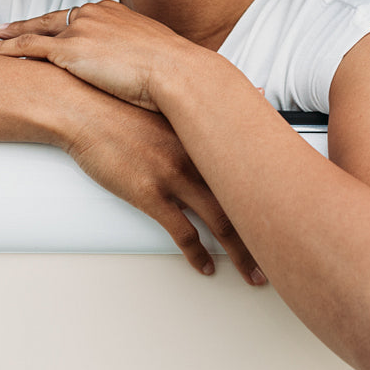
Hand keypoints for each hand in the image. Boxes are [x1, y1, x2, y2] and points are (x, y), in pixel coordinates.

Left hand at [0, 0, 217, 111]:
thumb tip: (147, 74)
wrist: (177, 73)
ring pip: (32, 34)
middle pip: (50, 20)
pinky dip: (2, 52)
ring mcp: (79, 30)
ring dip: (5, 40)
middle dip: (24, 26)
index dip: (56, 26)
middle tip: (1, 29)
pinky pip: (26, 50)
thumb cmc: (176, 73)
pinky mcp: (68, 51)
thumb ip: (143, 58)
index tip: (43, 28)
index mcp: (114, 12)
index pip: (77, 18)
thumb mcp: (159, 56)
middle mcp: (93, 14)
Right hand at [63, 87, 265, 285]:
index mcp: (202, 134)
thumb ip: (198, 109)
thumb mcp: (165, 103)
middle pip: (243, 200)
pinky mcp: (149, 194)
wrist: (81, 106)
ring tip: (253, 274)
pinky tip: (205, 267)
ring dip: (240, 252)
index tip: (288, 209)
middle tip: (281, 253)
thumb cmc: (119, 104)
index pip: (249, 166)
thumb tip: (241, 94)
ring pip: (220, 222)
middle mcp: (196, 156)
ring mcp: (174, 176)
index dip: (272, 191)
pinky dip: (198, 254)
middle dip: (265, 231)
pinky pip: (182, 233)